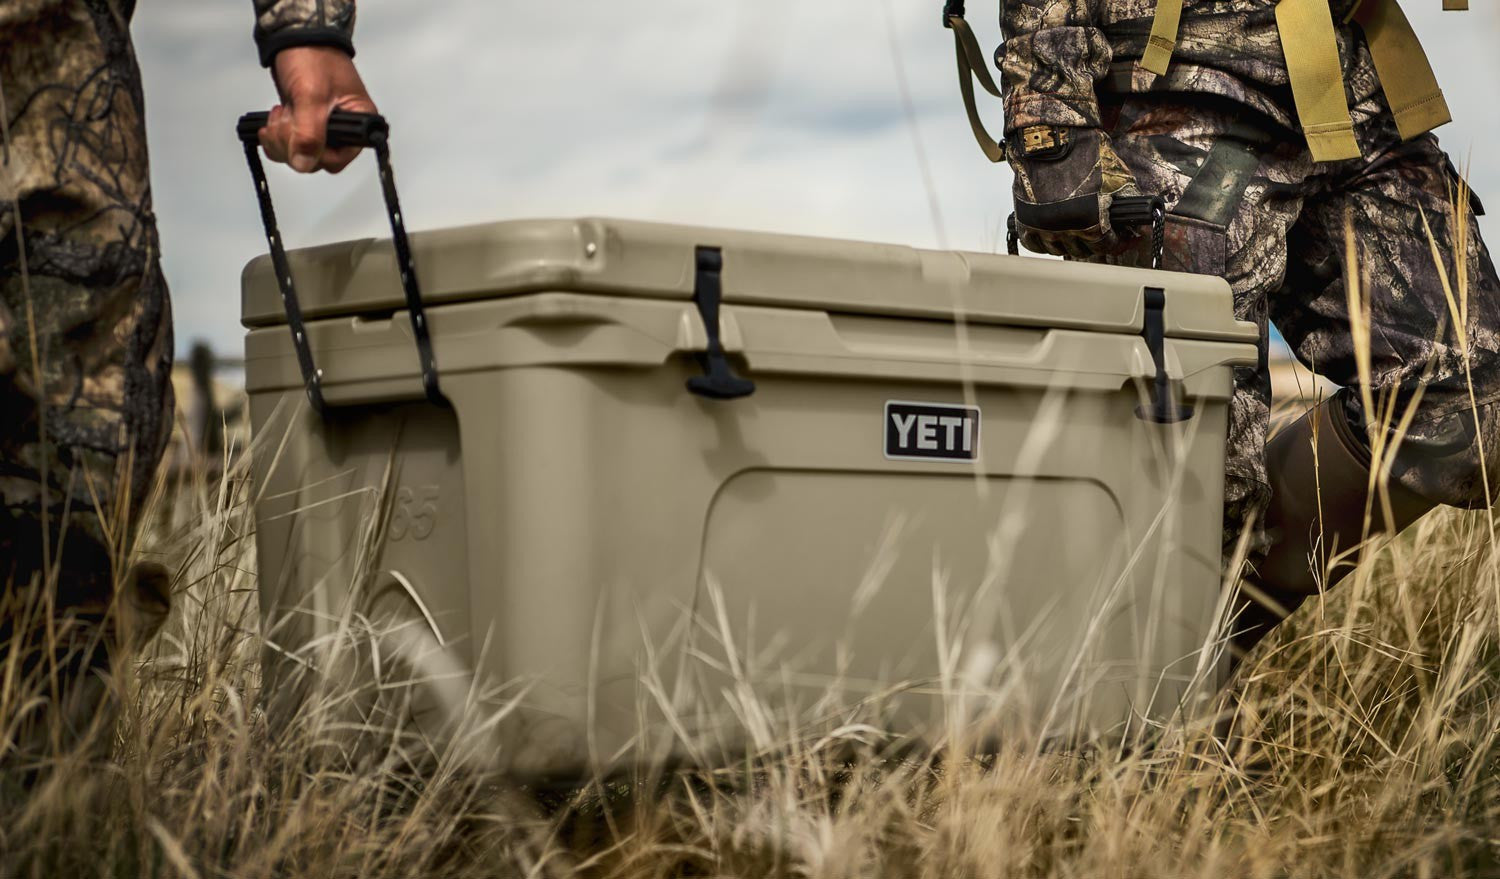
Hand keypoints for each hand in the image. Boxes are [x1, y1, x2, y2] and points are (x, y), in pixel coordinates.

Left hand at [258, 46, 376, 173]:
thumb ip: (309, 134)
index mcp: (359, 123)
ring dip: (281, 139)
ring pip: (300, 155)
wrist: (296, 38)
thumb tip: (304, 163)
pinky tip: (276, 118)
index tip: (300, 136)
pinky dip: (276, 137)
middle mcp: (344, 130)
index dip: (315, 154)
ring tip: (281, 114)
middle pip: (316, 161)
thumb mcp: (312, 96)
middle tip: (286, 119)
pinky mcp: (306, 125)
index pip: (338, 159)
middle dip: (293, 143)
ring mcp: (323, 128)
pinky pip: (289, 146)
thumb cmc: (313, 57)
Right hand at [1009, 126, 1139, 258]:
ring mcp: (1043, 227)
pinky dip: (1044, 244)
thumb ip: (1127, 202)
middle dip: (1095, 242)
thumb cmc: (1083, 154)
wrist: (1051, 140)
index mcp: (1090, 222)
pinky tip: (1053, 235)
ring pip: (1058, 250)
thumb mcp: (1118, 178)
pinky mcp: (1025, 220)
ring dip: (1070, 243)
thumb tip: (1134, 220)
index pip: (1107, 246)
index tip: (1122, 239)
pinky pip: (1034, 245)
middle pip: (1083, 250)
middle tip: (1098, 232)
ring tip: (1076, 233)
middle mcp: (1066, 229)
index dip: (1119, 243)